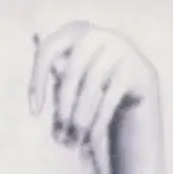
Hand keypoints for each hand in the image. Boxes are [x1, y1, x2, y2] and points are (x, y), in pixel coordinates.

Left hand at [29, 23, 157, 173]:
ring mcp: (122, 49)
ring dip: (80, 117)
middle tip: (60, 135)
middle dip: (63, 106)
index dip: (38, 80)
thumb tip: (34, 35)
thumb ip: (56, 65)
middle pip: (72, 71)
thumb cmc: (94, 85)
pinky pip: (110, 100)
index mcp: (78, 31)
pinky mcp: (137, 71)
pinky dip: (97, 123)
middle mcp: (100, 35)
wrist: (136, 92)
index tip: (35, 112)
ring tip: (74, 141)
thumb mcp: (72, 75)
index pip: (49, 49)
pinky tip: (91, 142)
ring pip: (91, 86)